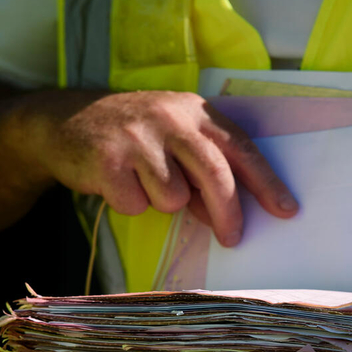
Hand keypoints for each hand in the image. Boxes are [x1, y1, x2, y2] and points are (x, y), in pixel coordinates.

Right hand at [35, 90, 298, 246]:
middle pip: (215, 173)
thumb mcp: (171, 141)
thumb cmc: (131, 136)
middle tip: (233, 239)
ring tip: (141, 182)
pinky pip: (135, 204)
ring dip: (161, 202)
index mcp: (194, 111)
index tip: (288, 210)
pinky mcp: (108, 159)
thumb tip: (225, 216)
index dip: (267, 181)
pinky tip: (115, 183)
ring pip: (173, 196)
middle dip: (228, 213)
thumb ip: (200, 172)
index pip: (241, 148)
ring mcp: (138, 136)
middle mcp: (170, 118)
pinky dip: (128, 204)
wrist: (63, 120)